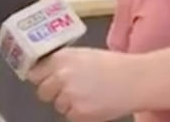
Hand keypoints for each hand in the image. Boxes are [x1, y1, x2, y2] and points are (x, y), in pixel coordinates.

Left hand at [26, 47, 141, 121]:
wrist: (135, 79)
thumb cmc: (112, 65)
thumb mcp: (82, 54)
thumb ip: (61, 62)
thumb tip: (43, 69)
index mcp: (61, 58)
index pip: (34, 73)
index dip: (40, 77)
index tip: (43, 80)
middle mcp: (61, 76)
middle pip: (42, 91)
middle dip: (53, 92)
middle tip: (69, 89)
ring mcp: (69, 95)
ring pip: (57, 105)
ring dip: (68, 103)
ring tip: (88, 94)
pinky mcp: (79, 113)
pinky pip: (70, 116)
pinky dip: (79, 113)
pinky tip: (93, 103)